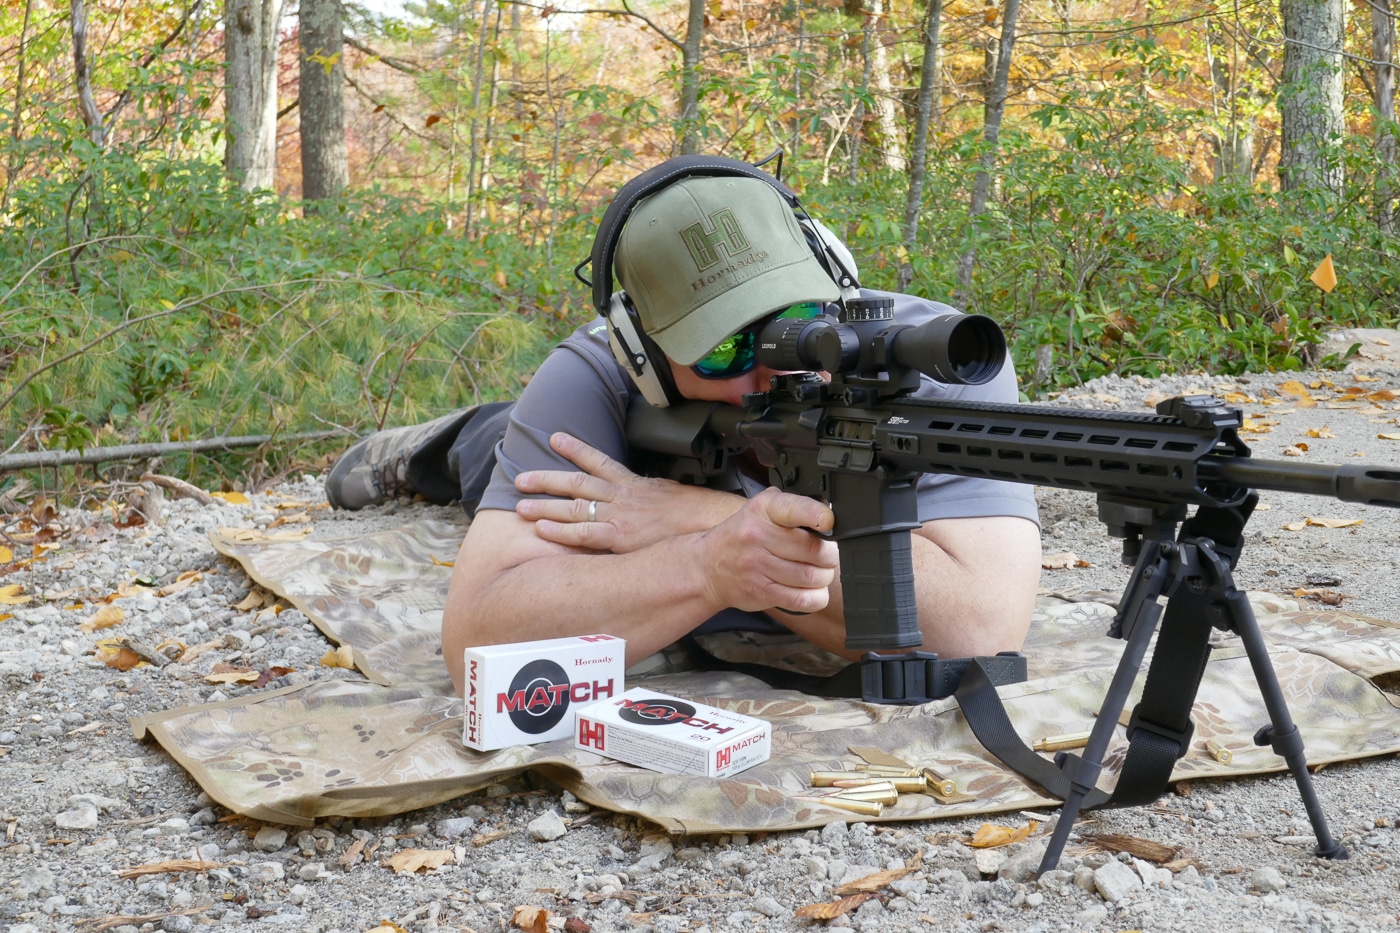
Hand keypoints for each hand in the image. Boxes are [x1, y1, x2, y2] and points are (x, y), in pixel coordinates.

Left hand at [514, 432, 742, 552]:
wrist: (709, 523)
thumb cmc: (694, 513)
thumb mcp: (668, 493)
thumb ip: (649, 492)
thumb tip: (643, 493)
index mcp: (633, 484)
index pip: (599, 461)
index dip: (576, 449)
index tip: (555, 438)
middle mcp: (621, 496)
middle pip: (577, 483)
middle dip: (547, 479)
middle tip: (520, 478)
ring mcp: (618, 516)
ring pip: (574, 507)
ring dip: (545, 506)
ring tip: (520, 506)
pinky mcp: (620, 538)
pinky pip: (583, 534)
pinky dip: (560, 532)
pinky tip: (541, 530)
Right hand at [696, 487, 837, 614]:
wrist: (708, 567)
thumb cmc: (743, 536)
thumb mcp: (762, 509)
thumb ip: (793, 507)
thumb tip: (831, 515)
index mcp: (763, 509)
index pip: (794, 508)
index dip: (817, 515)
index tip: (829, 521)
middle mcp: (758, 535)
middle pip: (814, 550)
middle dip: (830, 555)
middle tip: (828, 555)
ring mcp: (757, 566)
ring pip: (811, 576)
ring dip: (824, 577)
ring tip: (819, 572)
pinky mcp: (760, 591)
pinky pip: (801, 599)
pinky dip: (816, 597)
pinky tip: (813, 590)